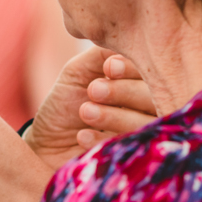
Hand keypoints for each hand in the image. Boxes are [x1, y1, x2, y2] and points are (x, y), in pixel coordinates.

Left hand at [27, 51, 156, 168]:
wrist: (45, 146)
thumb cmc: (65, 105)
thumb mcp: (78, 73)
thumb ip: (101, 54)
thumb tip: (126, 37)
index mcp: (142, 85)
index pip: (153, 73)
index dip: (134, 69)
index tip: (107, 67)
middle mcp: (150, 111)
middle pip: (156, 98)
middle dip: (124, 91)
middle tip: (93, 90)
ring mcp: (145, 139)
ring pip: (146, 125)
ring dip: (114, 116)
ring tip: (85, 111)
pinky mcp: (133, 164)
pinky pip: (129, 150)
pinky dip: (104, 140)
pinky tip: (82, 135)